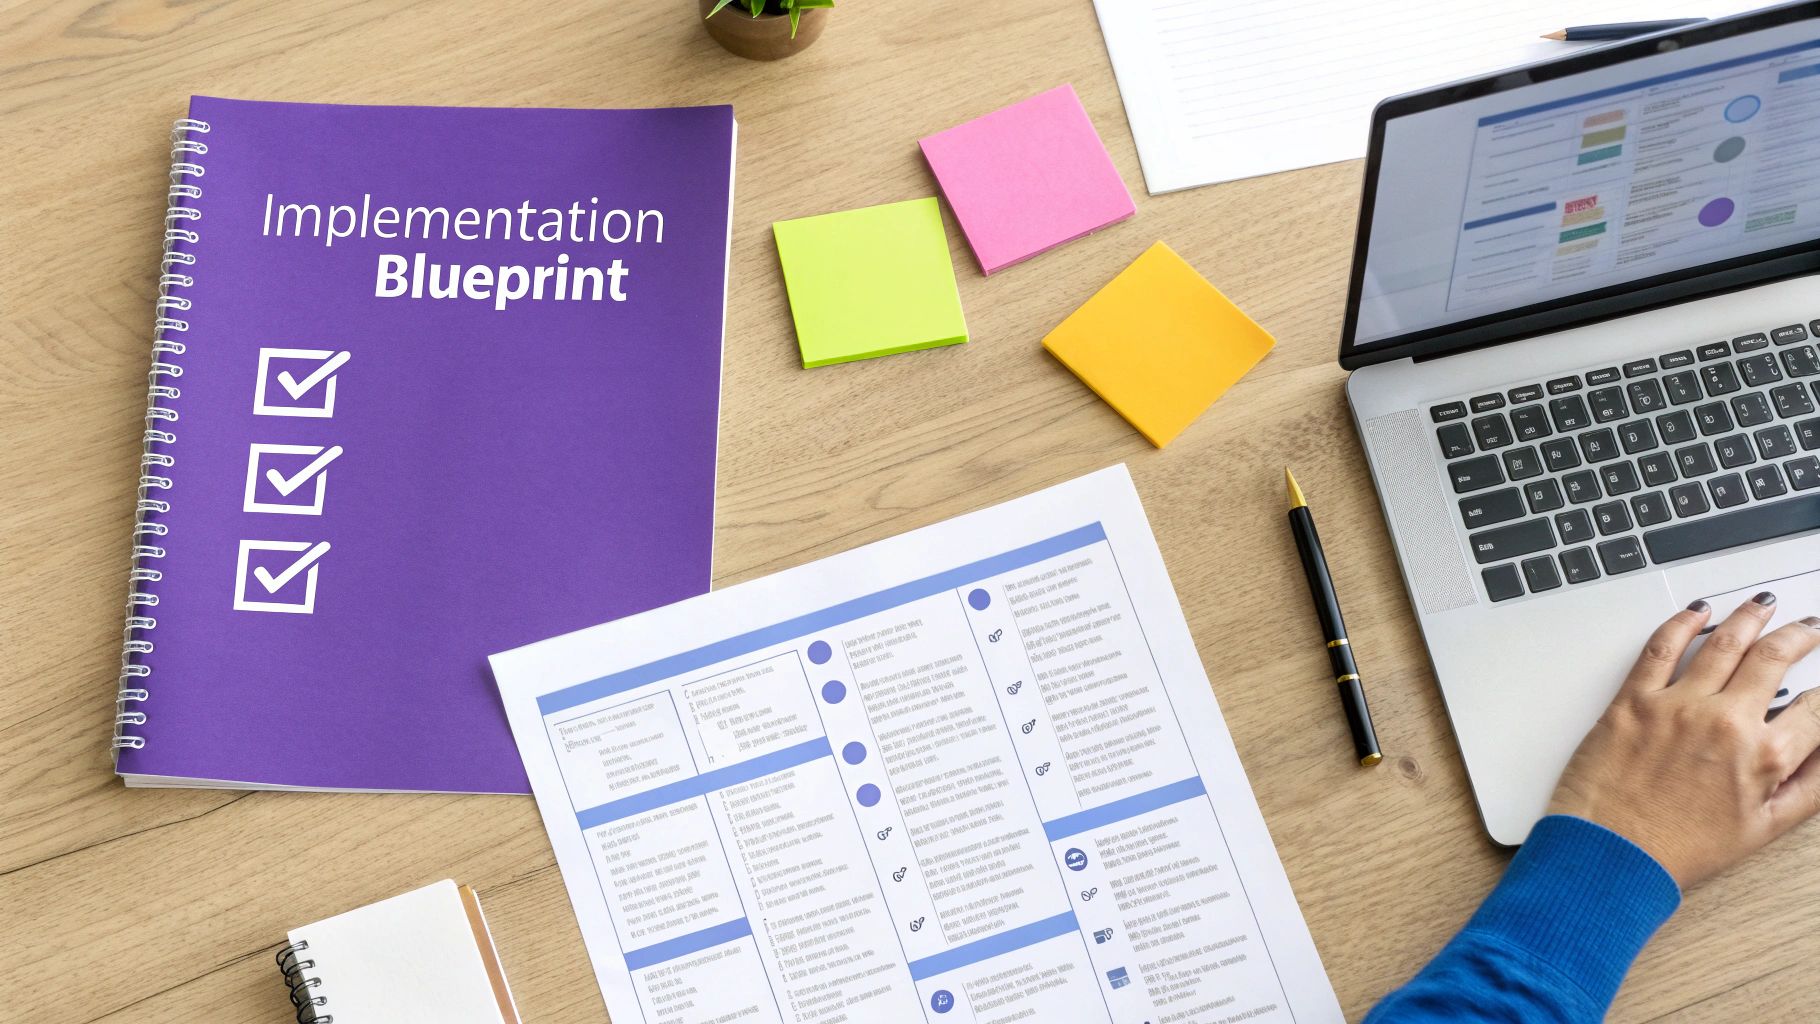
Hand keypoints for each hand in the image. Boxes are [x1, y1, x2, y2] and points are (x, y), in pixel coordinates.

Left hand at [1547, 594, 1819, 886]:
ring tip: (1763, 603)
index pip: (1817, 710)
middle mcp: (1725, 722)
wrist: (1609, 858)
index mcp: (1764, 757)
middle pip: (1774, 660)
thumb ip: (1808, 787)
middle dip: (1799, 637)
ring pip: (1725, 643)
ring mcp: (1677, 706)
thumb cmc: (1679, 850)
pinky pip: (1660, 647)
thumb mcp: (1763, 829)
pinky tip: (1697, 611)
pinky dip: (1683, 622)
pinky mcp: (1633, 700)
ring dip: (1750, 617)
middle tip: (1810, 627)